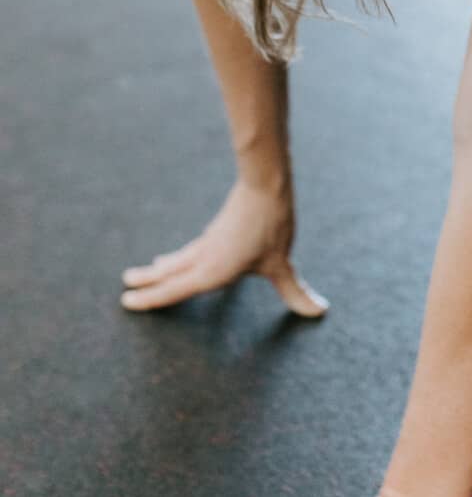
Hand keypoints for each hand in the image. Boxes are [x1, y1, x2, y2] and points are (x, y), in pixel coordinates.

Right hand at [119, 179, 327, 315]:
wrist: (265, 185)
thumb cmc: (271, 225)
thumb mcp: (281, 263)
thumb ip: (294, 291)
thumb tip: (320, 311)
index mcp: (211, 272)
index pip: (173, 290)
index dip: (151, 298)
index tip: (127, 300)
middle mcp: (204, 258)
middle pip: (169, 273)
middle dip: (149, 282)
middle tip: (126, 285)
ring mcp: (209, 242)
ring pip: (179, 258)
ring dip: (163, 268)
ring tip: (151, 270)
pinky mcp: (218, 230)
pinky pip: (192, 248)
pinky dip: (181, 255)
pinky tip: (186, 254)